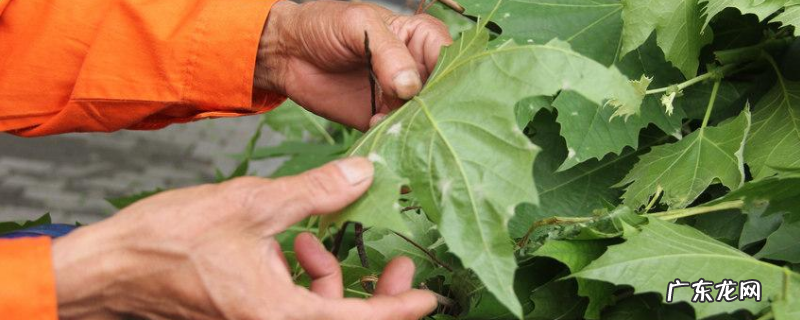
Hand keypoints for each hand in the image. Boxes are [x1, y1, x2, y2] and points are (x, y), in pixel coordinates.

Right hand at [52, 157, 436, 319]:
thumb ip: (314, 193)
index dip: (399, 310)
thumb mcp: (251, 205)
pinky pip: (290, 309)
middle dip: (375, 293)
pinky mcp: (244, 316)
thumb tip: (363, 175)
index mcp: (276, 315)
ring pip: (317, 314)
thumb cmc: (166, 242)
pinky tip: (289, 246)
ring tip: (315, 240)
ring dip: (331, 279)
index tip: (429, 296)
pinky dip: (301, 281)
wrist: (110, 268)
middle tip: (396, 263)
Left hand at [255, 1, 451, 129]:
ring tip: (399, 124)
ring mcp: (402, 98)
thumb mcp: (358, 26)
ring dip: (416, 126)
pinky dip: (394, 137)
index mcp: (420, 38)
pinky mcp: (382, 120)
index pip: (451, 57)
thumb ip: (388, 52)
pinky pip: (398, 134)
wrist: (288, 54)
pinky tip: (380, 128)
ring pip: (424, 118)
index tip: (442, 92)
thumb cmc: (324, 26)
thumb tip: (411, 85)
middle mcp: (418, 69)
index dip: (453, 75)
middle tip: (423, 115)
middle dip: (438, 107)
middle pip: (444, 93)